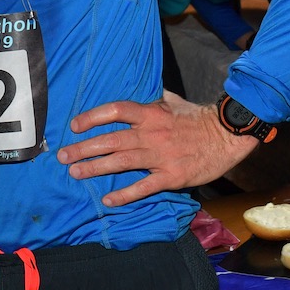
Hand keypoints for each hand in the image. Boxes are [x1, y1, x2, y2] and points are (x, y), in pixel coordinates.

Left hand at [55, 90, 257, 207]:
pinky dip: (125, 194)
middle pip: (110, 140)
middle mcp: (150, 133)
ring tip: (75, 173)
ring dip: (95, 168)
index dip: (92, 117)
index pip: (114, 110)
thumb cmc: (198, 117)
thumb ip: (155, 99)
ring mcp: (160, 155)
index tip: (74, 126)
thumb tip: (146, 90)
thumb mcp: (173, 100)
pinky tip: (108, 199)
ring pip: (121, 162)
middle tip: (63, 156)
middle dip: (83, 148)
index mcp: (150, 113)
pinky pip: (143, 187)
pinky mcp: (171, 176)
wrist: (226, 135)